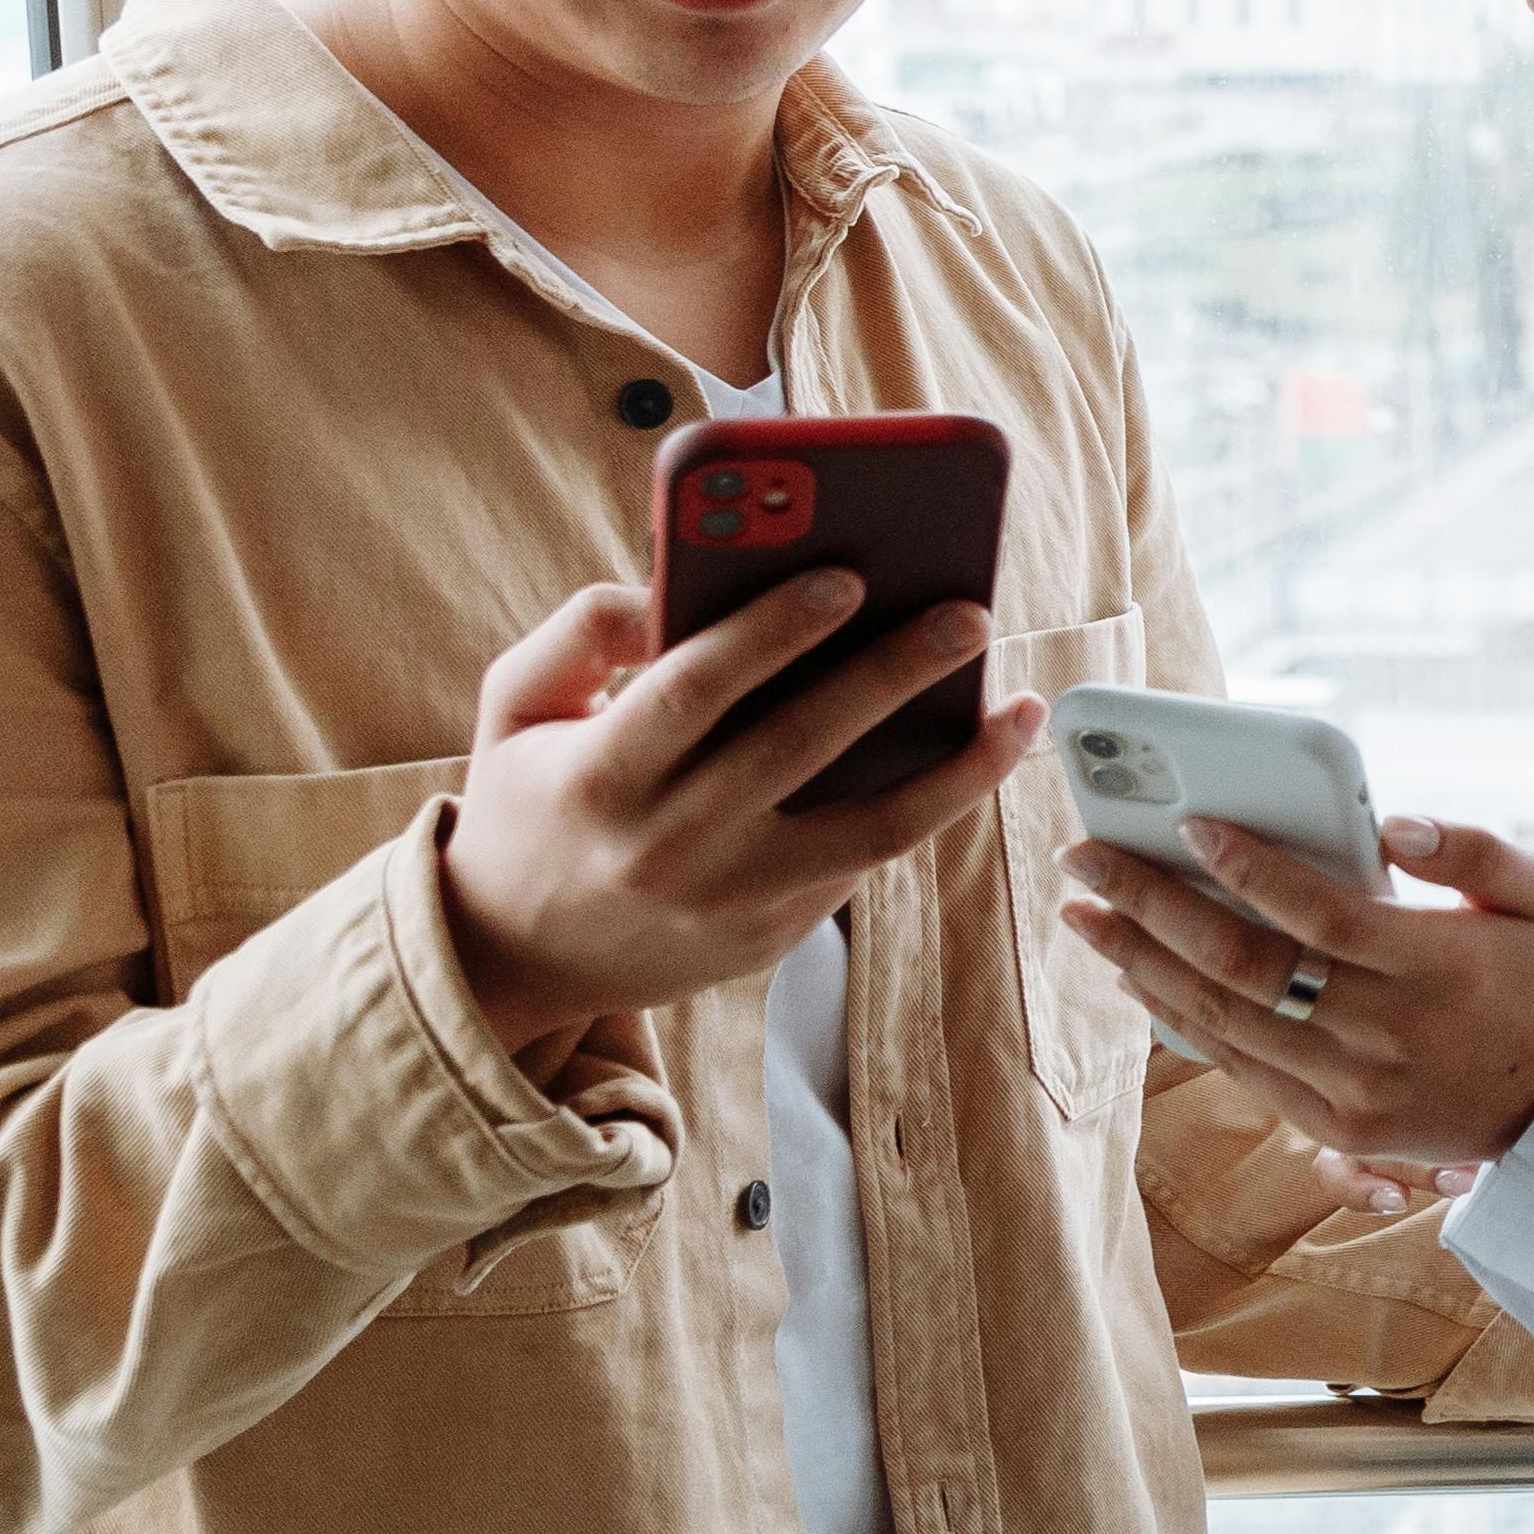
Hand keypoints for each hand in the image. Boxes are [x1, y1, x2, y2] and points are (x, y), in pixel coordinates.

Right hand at [440, 578, 1039, 1072]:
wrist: (516, 959)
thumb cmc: (527, 802)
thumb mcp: (514, 708)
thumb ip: (581, 633)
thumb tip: (665, 587)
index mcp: (601, 774)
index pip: (697, 686)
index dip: (773, 629)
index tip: (848, 574)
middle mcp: (671, 843)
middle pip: (802, 744)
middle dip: (895, 672)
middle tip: (970, 612)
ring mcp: (730, 898)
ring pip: (870, 831)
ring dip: (960, 769)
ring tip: (1019, 708)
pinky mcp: (772, 936)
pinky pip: (862, 862)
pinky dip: (925, 806)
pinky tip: (974, 754)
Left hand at [1063, 812, 1533, 1170]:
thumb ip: (1472, 848)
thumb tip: (1391, 824)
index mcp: (1437, 968)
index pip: (1318, 915)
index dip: (1247, 869)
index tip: (1188, 824)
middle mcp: (1386, 1034)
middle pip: (1244, 967)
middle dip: (1151, 907)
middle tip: (1087, 860)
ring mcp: (1354, 1089)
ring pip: (1224, 1021)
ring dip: (1142, 964)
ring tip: (1086, 915)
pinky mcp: (1337, 1127)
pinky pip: (1240, 1067)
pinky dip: (1179, 1022)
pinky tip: (1139, 979)